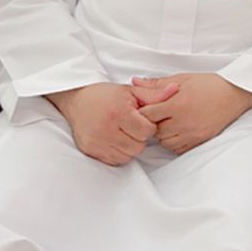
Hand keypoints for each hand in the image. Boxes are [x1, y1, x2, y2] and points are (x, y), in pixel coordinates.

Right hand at [46, 81, 177, 165]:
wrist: (76, 100)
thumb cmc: (106, 95)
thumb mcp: (131, 91)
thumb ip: (154, 94)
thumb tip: (175, 90)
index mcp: (119, 112)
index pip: (146, 131)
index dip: (148, 126)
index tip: (141, 119)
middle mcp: (106, 128)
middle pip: (138, 146)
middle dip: (139, 138)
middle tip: (131, 127)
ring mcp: (97, 141)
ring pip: (127, 156)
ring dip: (129, 147)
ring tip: (123, 132)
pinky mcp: (90, 150)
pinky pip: (114, 160)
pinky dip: (118, 153)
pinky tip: (115, 140)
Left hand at [132, 73, 251, 154]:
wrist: (234, 94)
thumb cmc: (209, 85)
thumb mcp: (183, 79)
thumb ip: (157, 83)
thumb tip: (135, 83)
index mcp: (178, 104)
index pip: (148, 114)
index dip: (143, 111)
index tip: (145, 107)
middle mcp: (184, 121)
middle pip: (154, 131)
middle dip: (152, 123)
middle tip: (157, 115)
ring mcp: (192, 133)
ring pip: (164, 142)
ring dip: (162, 134)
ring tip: (168, 122)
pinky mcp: (199, 141)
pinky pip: (177, 149)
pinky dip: (173, 142)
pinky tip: (177, 130)